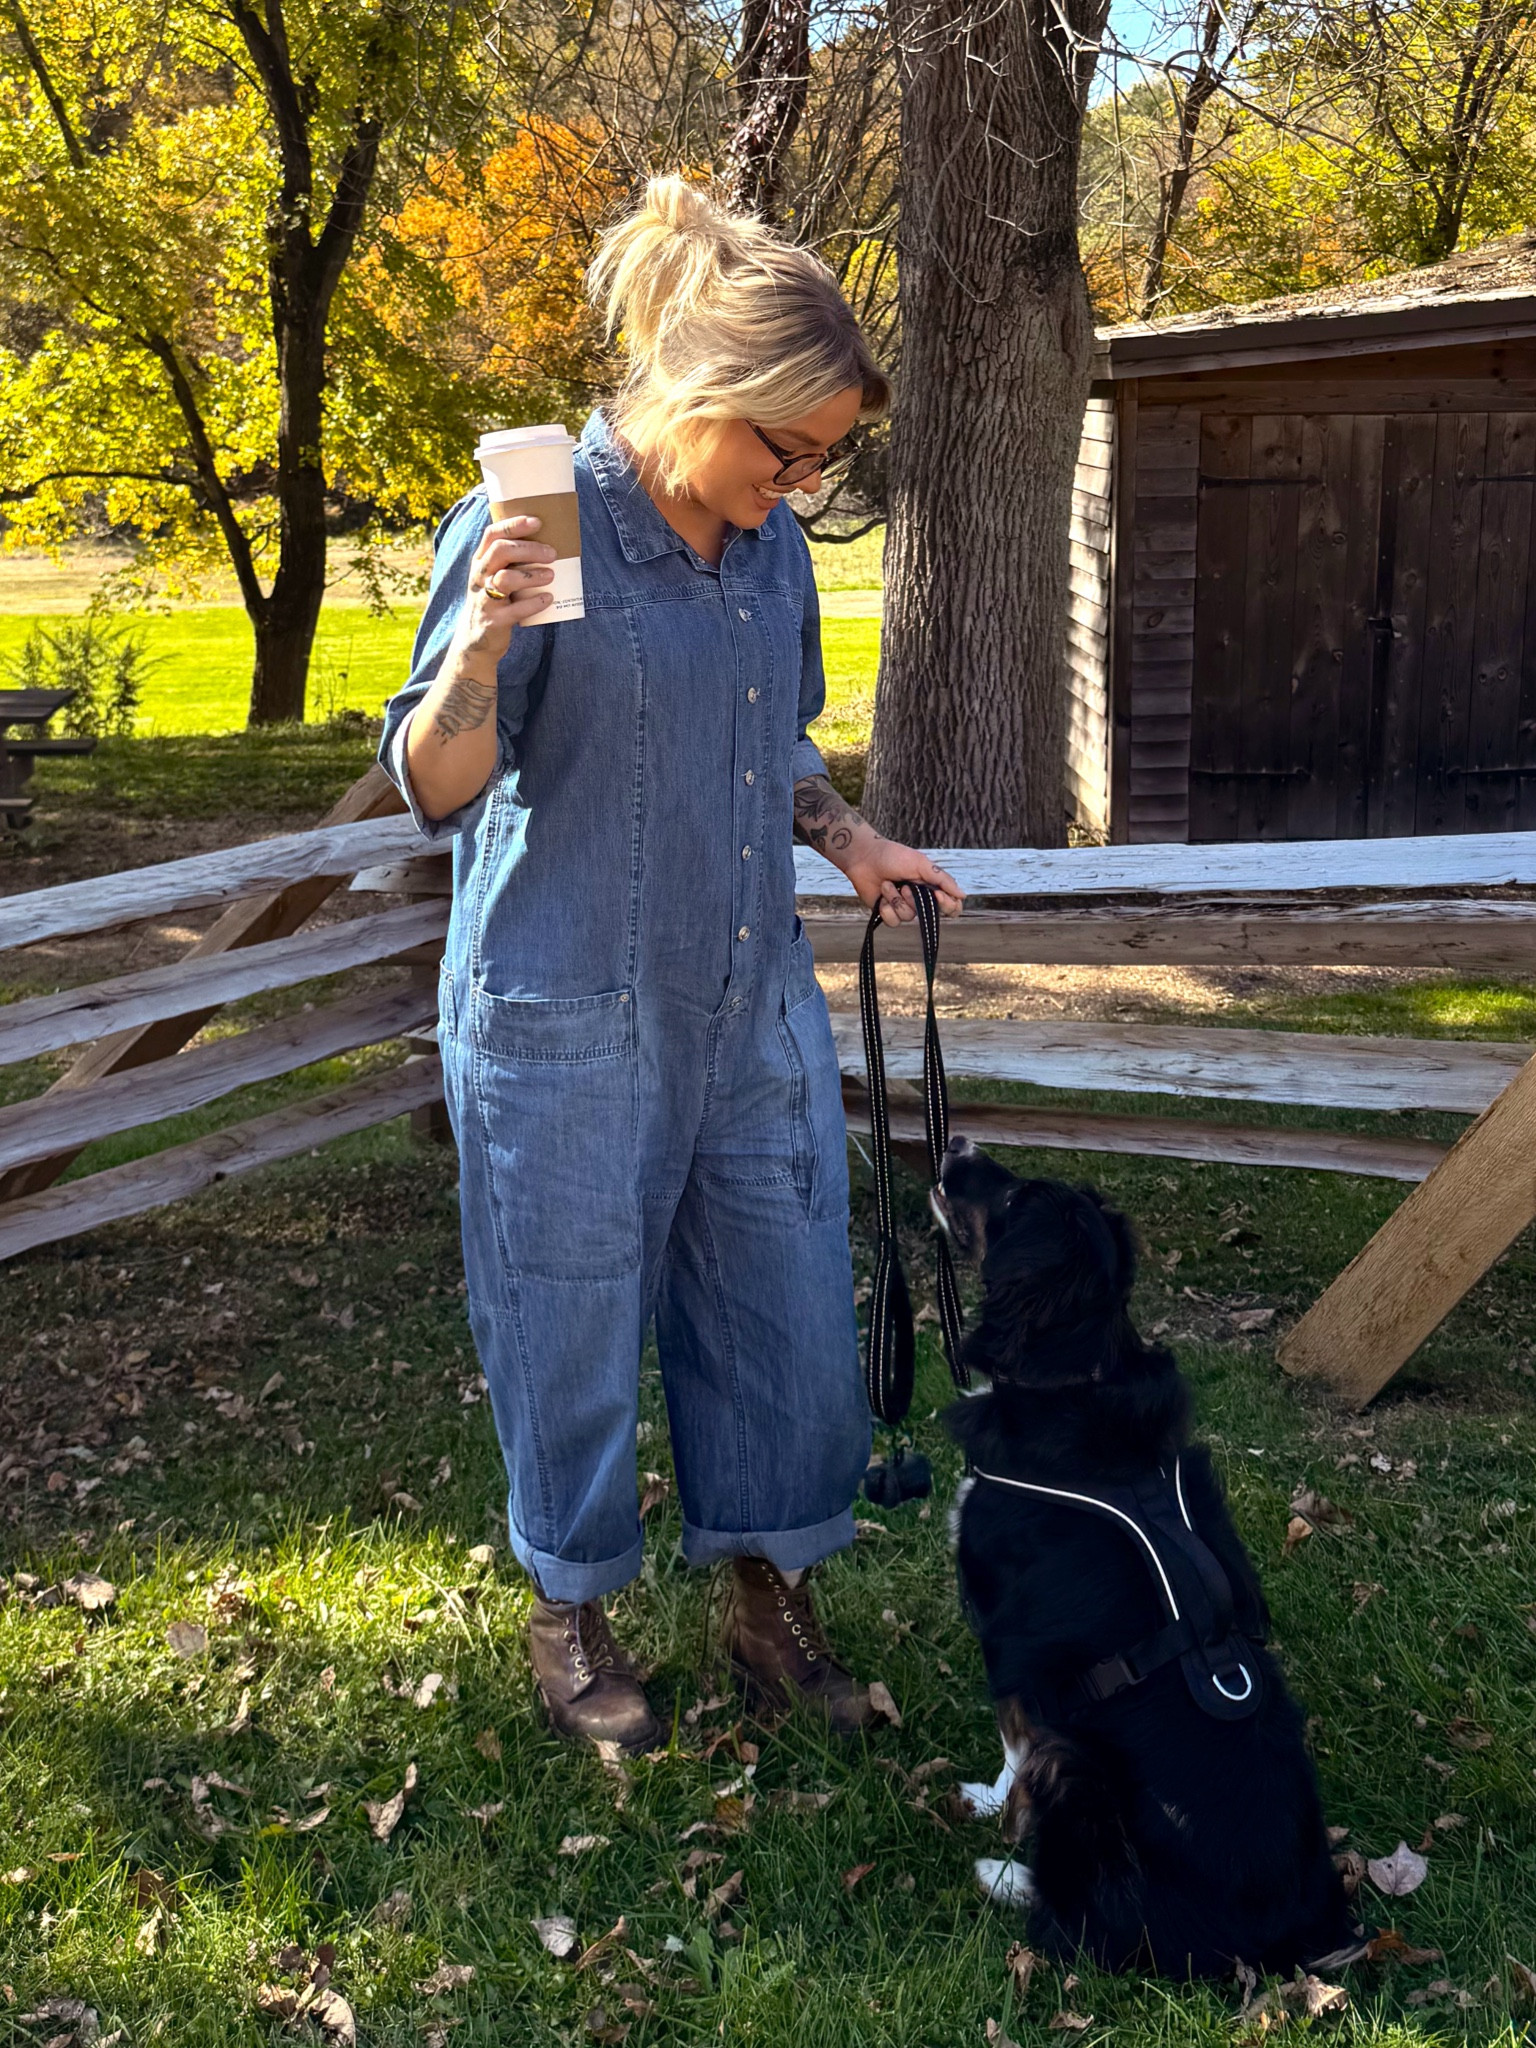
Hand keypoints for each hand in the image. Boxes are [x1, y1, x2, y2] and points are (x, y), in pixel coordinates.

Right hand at [450, 516, 556, 669]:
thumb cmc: (494, 603)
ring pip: (505, 578)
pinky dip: (534, 603)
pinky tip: (548, 598)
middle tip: (552, 553)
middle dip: (529, 549)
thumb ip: (511, 563)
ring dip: (532, 574)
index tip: (537, 521)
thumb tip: (548, 544)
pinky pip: (514, 610)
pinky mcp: (493, 621)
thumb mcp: (494, 579)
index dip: (513, 525)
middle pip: (501, 551)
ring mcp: (484, 599)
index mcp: (480, 562)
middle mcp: (479, 577)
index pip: (492, 535)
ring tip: (551, 575)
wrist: (475, 642)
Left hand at [845, 838, 963, 926]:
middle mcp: (920, 899)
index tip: (937, 895)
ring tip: (887, 885)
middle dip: (915, 901)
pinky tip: (881, 895)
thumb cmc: (893, 856)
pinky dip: (886, 908)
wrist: (864, 858)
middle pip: (931, 916)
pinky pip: (894, 922)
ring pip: (909, 918)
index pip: (951, 906)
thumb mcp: (921, 864)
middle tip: (904, 886)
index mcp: (931, 886)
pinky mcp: (888, 913)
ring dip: (896, 900)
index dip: (948, 905)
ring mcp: (904, 907)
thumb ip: (943, 880)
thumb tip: (963, 895)